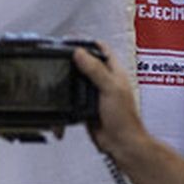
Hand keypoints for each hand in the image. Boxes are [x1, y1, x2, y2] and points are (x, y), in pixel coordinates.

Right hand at [72, 45, 147, 164]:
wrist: (120, 143)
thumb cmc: (125, 119)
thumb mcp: (110, 88)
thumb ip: (95, 69)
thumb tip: (80, 53)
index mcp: (115, 73)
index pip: (102, 50)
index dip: (88, 43)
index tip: (73, 40)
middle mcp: (106, 81)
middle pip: (86, 63)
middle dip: (74, 59)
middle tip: (60, 55)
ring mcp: (96, 94)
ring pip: (78, 80)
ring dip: (69, 77)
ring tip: (59, 71)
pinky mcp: (87, 107)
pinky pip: (74, 97)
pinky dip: (67, 95)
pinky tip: (63, 94)